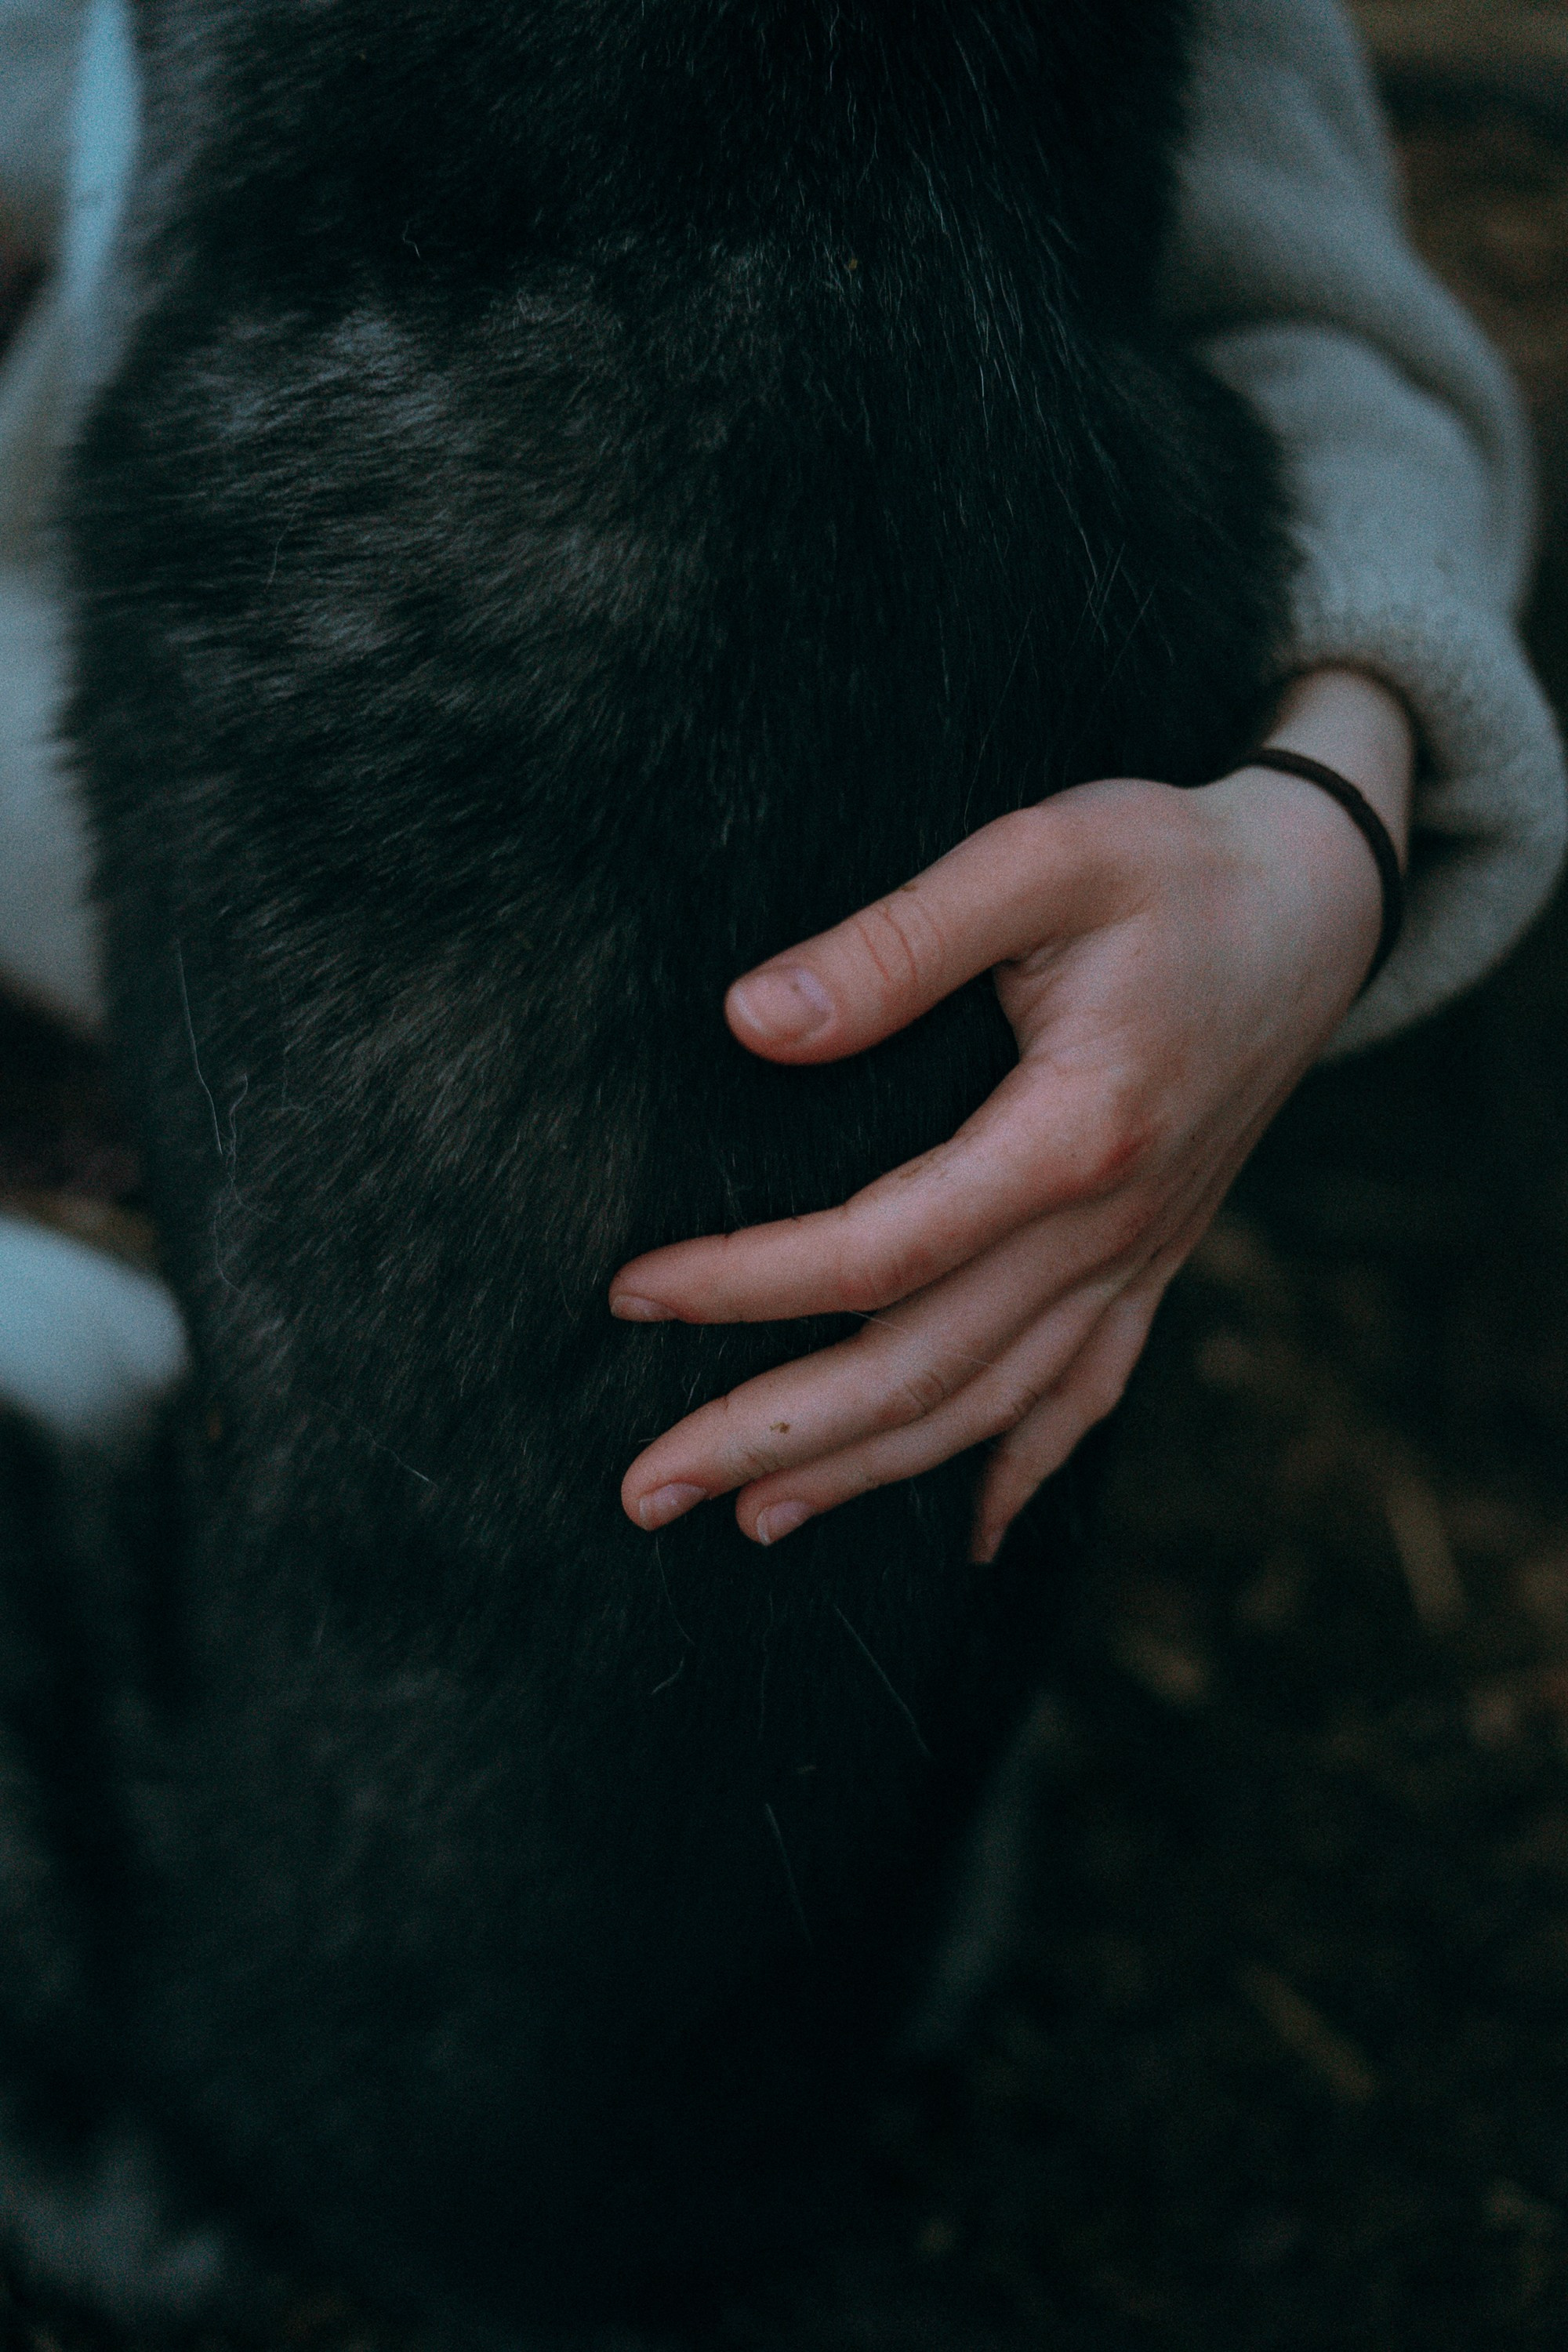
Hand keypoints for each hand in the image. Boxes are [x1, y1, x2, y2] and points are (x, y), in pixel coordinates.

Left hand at [611, 668, 1413, 1560]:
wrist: (1314, 905)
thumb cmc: (1169, 864)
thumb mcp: (1042, 859)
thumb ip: (897, 942)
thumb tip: (753, 1022)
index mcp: (1074, 1135)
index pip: (880, 1250)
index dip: (748, 1284)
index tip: (634, 1291)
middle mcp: (1107, 1229)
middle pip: (921, 1372)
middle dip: (775, 1438)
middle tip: (646, 1490)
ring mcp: (1135, 1263)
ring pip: (990, 1408)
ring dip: (866, 1474)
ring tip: (749, 1523)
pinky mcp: (1152, 1267)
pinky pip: (1085, 1398)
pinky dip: (1018, 1471)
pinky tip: (966, 1535)